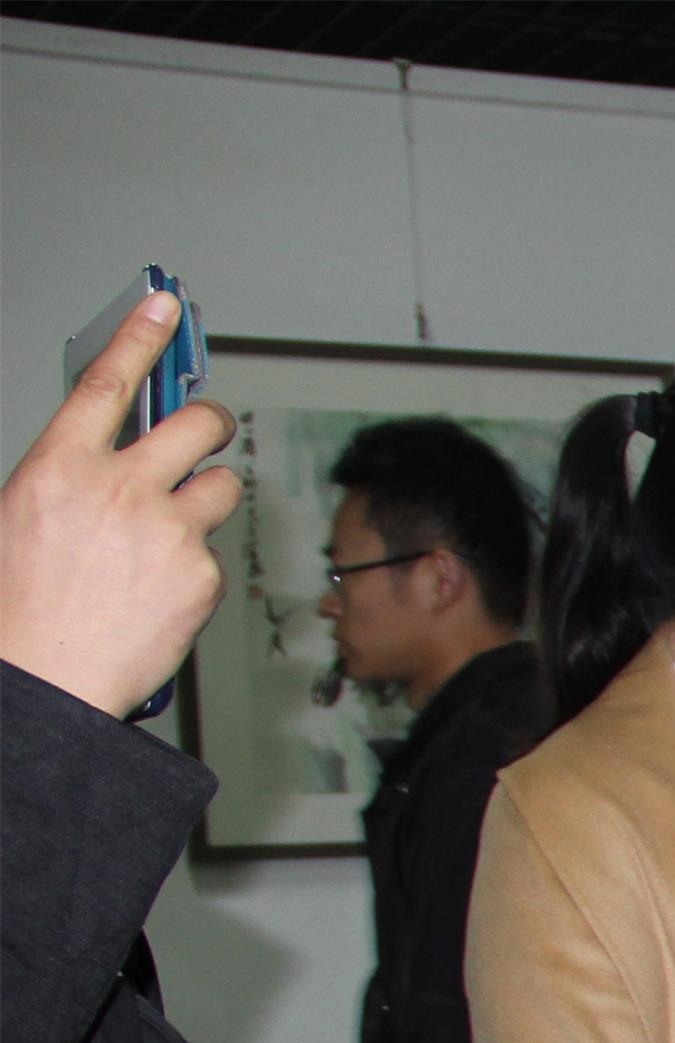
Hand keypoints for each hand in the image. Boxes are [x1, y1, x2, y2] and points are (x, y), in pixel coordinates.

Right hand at [0, 290, 241, 717]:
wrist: (45, 676)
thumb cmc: (23, 602)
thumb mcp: (23, 514)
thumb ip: (74, 475)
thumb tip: (112, 453)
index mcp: (61, 467)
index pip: (107, 382)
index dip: (139, 337)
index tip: (164, 306)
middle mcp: (118, 488)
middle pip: (197, 423)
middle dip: (211, 422)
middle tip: (208, 431)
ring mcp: (167, 530)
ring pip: (222, 486)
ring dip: (207, 499)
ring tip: (172, 532)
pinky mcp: (201, 573)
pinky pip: (213, 552)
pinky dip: (193, 567)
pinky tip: (159, 592)